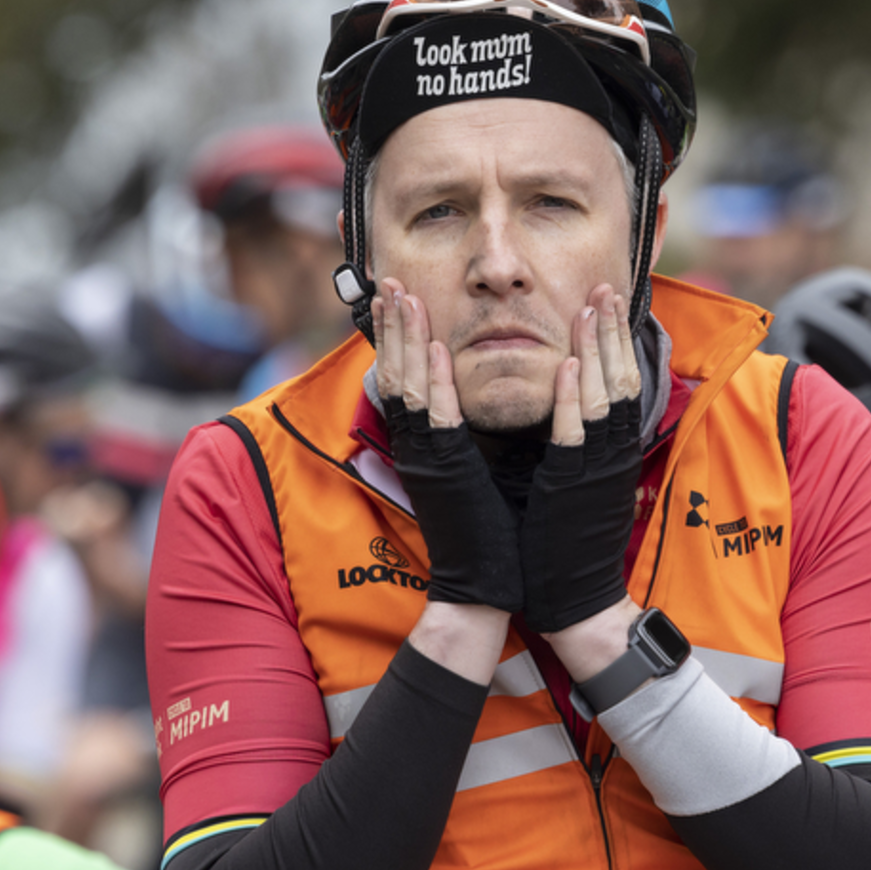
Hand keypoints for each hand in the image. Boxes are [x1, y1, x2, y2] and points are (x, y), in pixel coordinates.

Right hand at [373, 279, 523, 613]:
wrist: (481, 588)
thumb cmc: (485, 533)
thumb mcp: (471, 474)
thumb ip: (464, 437)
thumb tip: (466, 403)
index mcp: (428, 445)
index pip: (406, 379)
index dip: (398, 336)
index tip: (397, 296)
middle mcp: (420, 446)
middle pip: (398, 372)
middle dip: (392, 325)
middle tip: (386, 281)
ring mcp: (429, 458)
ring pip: (410, 386)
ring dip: (405, 339)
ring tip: (401, 296)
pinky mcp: (447, 472)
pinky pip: (440, 418)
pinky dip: (436, 382)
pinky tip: (436, 347)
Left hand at [521, 284, 643, 633]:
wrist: (577, 600)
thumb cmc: (570, 544)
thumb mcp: (581, 482)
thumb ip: (581, 445)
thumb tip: (574, 408)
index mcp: (611, 450)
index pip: (620, 382)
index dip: (615, 339)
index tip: (607, 300)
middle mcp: (611, 452)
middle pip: (620, 376)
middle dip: (613, 329)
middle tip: (607, 285)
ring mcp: (597, 467)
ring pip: (604, 395)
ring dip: (599, 347)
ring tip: (594, 305)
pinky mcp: (575, 485)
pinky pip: (576, 434)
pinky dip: (577, 398)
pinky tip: (574, 364)